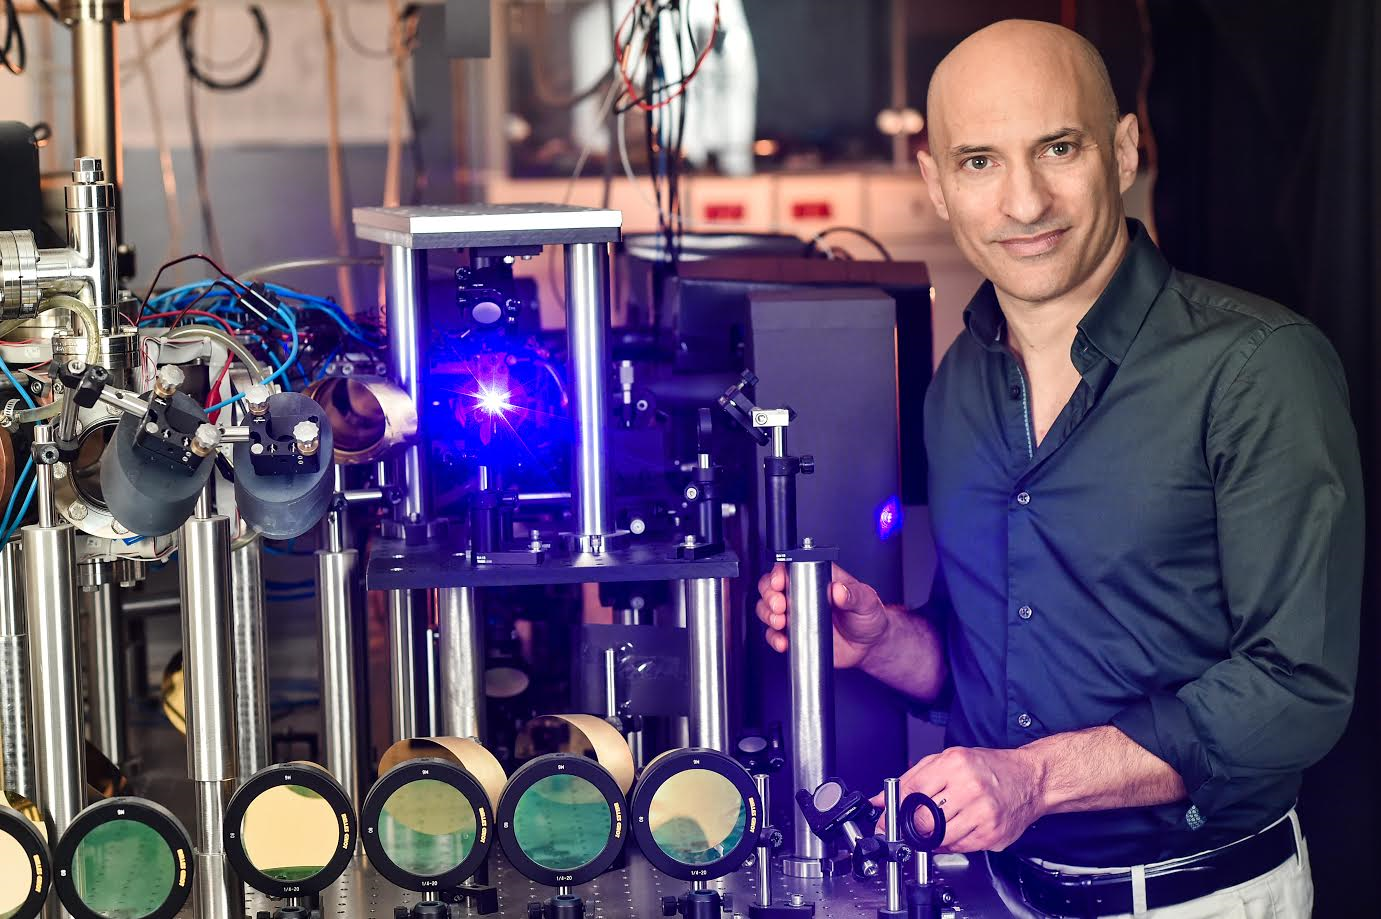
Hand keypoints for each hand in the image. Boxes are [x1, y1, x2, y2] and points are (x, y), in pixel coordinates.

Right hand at [754, 562, 890, 667]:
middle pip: (772, 587)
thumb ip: (854, 594)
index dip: (779, 573)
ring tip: (780, 622)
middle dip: (769, 595)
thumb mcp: (867, 601)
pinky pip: (776, 634)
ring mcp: (797, 615)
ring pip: (768, 609)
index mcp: (819, 578)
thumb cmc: (869, 617)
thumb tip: (838, 589)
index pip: (791, 568)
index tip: (779, 582)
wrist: (870, 647)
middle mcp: (804, 594)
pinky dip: (774, 638)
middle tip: (779, 605)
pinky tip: (782, 641)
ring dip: (767, 615)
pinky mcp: (796, 634)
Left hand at [871, 746, 1044, 852]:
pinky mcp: (992, 835)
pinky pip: (959, 847)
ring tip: (937, 825)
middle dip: (910, 827)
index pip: (912, 791)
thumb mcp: (949, 759)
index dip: (894, 810)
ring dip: (930, 837)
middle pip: (923, 818)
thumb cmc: (991, 768)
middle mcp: (970, 788)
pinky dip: (950, 842)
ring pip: (938, 837)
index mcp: (955, 764)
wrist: (1031, 780)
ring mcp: (982, 814)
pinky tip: (957, 828)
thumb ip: (912, 778)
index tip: (886, 820)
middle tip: (907, 828)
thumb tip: (881, 799)